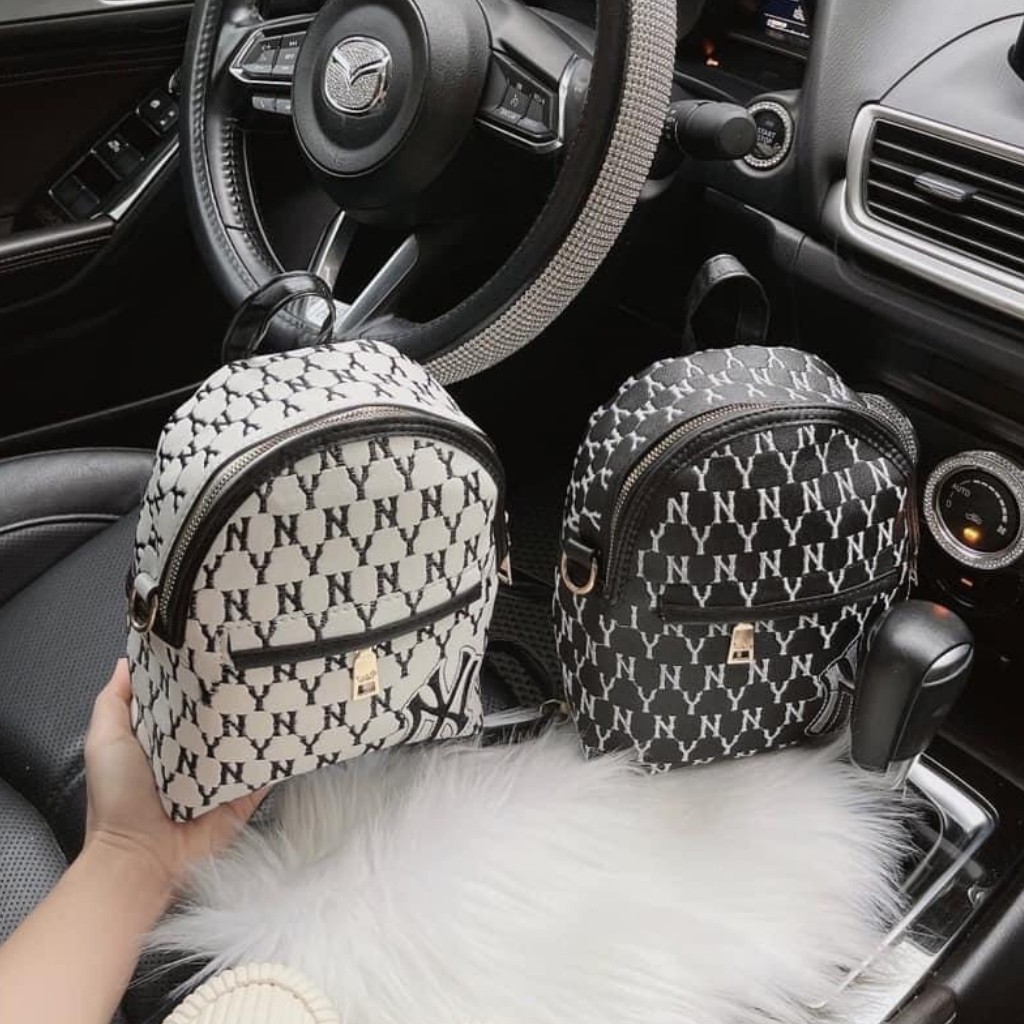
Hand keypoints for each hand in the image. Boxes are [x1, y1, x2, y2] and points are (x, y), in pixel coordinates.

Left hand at [84, 661, 264, 895]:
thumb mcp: (105, 740)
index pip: (184, 696)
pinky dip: (279, 751)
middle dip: (234, 691)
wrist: (141, 855)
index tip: (214, 643)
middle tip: (256, 657)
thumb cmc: (117, 798)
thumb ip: (114, 701)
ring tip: (282, 683)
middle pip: (219, 713)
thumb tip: (128, 660)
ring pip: (247, 737)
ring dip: (261, 717)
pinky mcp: (243, 792)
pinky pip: (265, 768)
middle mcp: (195, 751)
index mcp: (164, 736)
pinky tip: (293, 724)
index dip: (196, 673)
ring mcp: (222, 772)